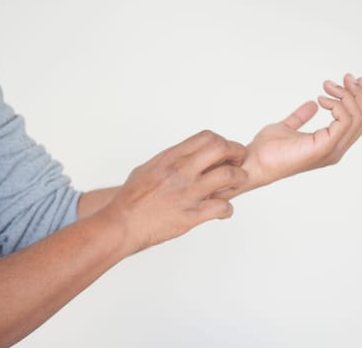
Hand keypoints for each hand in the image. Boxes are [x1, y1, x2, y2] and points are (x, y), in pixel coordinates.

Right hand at [101, 130, 247, 252]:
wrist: (122, 224)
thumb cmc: (131, 199)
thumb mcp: (148, 168)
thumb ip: (170, 160)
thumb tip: (185, 155)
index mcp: (171, 158)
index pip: (206, 137)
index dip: (222, 141)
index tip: (226, 150)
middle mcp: (181, 171)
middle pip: (221, 148)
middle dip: (237, 153)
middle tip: (239, 162)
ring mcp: (187, 193)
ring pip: (228, 176)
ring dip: (239, 179)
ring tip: (236, 184)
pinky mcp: (191, 215)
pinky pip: (222, 207)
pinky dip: (227, 209)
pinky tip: (222, 211)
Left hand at [217, 73, 361, 197]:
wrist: (254, 163)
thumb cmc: (266, 151)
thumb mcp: (287, 127)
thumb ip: (300, 117)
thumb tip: (312, 104)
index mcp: (329, 146)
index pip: (355, 122)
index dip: (357, 99)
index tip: (347, 80)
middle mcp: (335, 150)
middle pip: (361, 119)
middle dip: (357, 94)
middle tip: (345, 77)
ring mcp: (331, 150)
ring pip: (357, 119)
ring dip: (346, 96)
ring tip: (327, 86)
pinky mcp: (324, 148)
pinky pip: (344, 122)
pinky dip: (337, 105)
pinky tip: (321, 99)